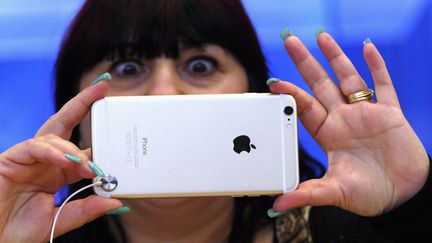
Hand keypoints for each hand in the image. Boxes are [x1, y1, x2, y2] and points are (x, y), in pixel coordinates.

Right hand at [0, 81, 121, 241]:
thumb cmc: (18, 231)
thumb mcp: (59, 221)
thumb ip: (85, 210)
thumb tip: (115, 201)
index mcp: (60, 172)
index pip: (83, 148)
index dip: (101, 141)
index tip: (122, 137)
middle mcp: (46, 160)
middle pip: (66, 125)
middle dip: (84, 103)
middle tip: (103, 86)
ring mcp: (29, 158)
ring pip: (52, 136)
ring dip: (72, 148)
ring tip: (86, 165)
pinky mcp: (11, 159)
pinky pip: (33, 146)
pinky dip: (51, 151)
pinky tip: (64, 160)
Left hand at [270, 31, 428, 215]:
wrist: (402, 197)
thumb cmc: (368, 196)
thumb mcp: (334, 193)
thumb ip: (307, 195)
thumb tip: (276, 206)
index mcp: (328, 135)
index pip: (305, 108)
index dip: (291, 94)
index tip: (274, 81)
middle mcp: (343, 120)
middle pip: (320, 84)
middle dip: (306, 63)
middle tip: (290, 41)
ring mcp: (366, 114)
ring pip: (348, 79)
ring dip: (336, 58)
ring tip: (321, 37)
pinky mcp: (391, 114)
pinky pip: (384, 85)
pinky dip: (377, 66)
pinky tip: (367, 48)